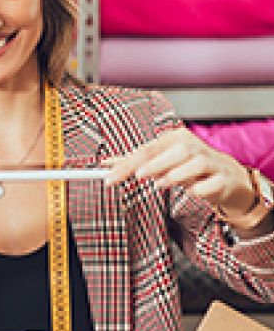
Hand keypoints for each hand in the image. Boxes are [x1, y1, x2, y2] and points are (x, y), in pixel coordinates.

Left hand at [105, 128, 254, 214]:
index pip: (147, 150)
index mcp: (175, 139)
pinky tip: (192, 191)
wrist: (224, 177)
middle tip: (139, 175)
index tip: (110, 177)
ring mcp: (211, 162)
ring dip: (176, 174)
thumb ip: (134, 162)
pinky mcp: (223, 180)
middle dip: (156, 163)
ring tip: (160, 184)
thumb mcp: (159, 162)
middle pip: (176, 151)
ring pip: (196, 164)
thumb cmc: (185, 167)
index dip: (127, 164)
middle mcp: (194, 147)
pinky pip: (211, 184)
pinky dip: (200, 189)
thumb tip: (106, 163)